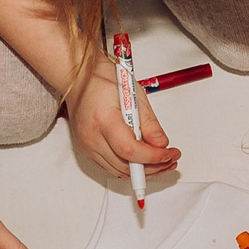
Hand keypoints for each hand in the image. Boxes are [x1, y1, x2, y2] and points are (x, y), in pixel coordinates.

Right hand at [73, 57, 178, 180]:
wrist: (78, 77)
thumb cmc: (102, 79)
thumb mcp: (134, 94)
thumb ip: (149, 122)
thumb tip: (160, 143)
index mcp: (103, 119)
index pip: (130, 150)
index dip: (153, 157)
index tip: (169, 154)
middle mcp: (91, 136)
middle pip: (125, 166)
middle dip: (153, 166)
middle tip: (170, 159)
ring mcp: (86, 146)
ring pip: (118, 171)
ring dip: (142, 171)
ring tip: (161, 162)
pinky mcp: (86, 150)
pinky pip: (111, 166)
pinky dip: (129, 167)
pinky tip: (143, 161)